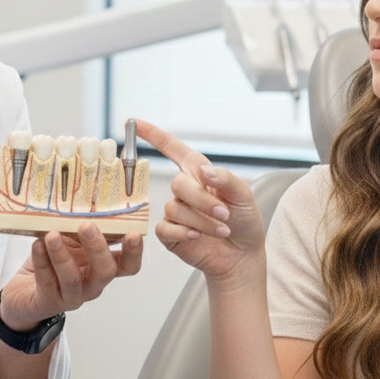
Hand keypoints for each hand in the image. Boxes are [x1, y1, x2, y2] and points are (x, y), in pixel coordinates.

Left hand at [0, 223, 142, 330]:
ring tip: (52, 235)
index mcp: (102, 267)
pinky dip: (42, 262)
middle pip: (105, 272)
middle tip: (87, 227)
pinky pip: (47, 283)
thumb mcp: (69, 241)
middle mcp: (92, 284)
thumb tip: (82, 201)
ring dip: (62, 255)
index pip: (128, 265)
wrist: (25, 290)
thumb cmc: (52, 261)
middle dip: (97, 248)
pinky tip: (37, 245)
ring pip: (72, 279)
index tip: (132, 234)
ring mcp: (71, 296)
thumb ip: (78, 228)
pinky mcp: (48, 302)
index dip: (134, 253)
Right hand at [135, 119, 265, 284]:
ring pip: (175, 209)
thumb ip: (224, 179)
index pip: (173, 149)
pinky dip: (184, 232)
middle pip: (178, 184)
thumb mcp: (243, 195)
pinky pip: (166, 228)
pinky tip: (198, 236)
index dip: (153, 135)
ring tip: (222, 230)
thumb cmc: (244, 222)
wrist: (242, 256)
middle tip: (225, 214)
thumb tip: (204, 172)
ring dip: (202, 221)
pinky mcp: (171, 233)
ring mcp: (176, 212)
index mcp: (199, 174)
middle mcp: (185, 190)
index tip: (135, 122)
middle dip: (203, 201)